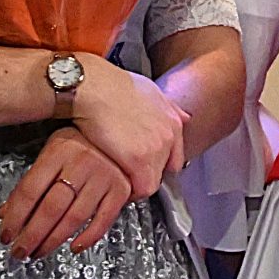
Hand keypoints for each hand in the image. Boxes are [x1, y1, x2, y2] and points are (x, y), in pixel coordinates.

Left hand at [0, 127, 135, 258]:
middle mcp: (81, 164)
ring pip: (74, 217)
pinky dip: (89, 237)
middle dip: (32, 235)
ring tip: (39, 252)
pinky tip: (74, 247)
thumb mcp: (51, 154)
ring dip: (54, 240)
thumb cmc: (80, 144)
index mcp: (58, 152)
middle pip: (51, 207)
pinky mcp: (121, 190)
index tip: (6, 235)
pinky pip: (104, 219)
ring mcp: (104, 177)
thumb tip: (4, 214)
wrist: (121, 130)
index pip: (29, 191)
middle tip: (20, 252)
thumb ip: (30, 183)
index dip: (14, 217)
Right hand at [68, 58, 187, 196]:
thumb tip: (185, 117)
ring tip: (118, 182)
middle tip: (127, 176)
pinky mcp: (137, 160)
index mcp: (173, 122)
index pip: (175, 158)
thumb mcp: (150, 90)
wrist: (93, 86)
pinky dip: (128, 192)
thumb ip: (169, 108)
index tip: (143, 168)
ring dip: (136, 185)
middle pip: (164, 171)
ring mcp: (156, 149)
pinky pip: (139, 188)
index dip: (158, 166)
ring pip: (152, 182)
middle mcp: (169, 137)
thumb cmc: (113, 85)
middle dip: (147, 176)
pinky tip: (114, 185)